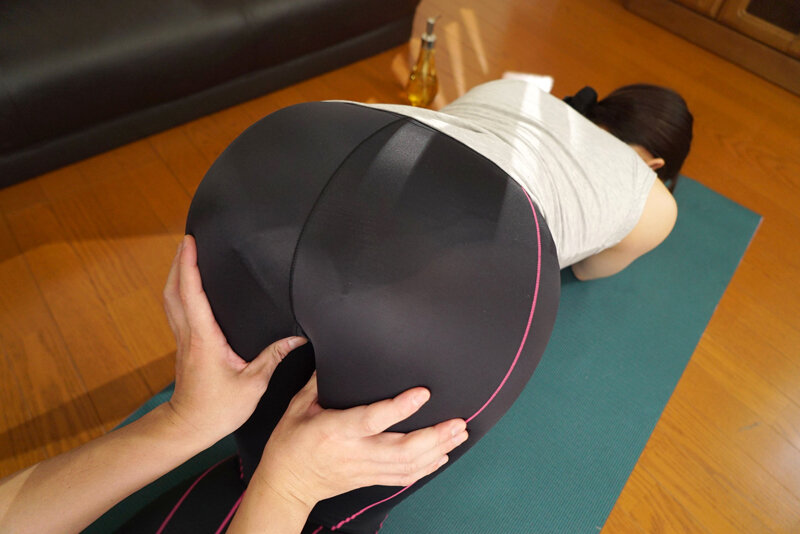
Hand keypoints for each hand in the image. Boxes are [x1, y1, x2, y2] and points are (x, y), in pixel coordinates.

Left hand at [162, 235, 306, 445]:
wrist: (188, 427)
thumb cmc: (217, 409)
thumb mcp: (253, 384)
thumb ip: (273, 357)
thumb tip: (297, 338)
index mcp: (204, 338)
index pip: (192, 294)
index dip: (189, 265)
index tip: (190, 243)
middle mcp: (189, 334)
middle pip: (174, 290)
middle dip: (178, 262)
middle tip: (187, 241)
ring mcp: (183, 340)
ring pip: (171, 300)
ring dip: (176, 275)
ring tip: (186, 256)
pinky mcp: (184, 346)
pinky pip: (176, 311)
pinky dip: (179, 292)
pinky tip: (190, 289)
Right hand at [255, 374, 468, 508]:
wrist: (286, 483)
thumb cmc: (290, 443)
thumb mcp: (297, 407)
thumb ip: (319, 383)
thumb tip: (334, 356)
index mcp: (336, 430)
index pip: (372, 419)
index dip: (399, 407)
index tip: (423, 393)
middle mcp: (355, 452)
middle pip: (401, 449)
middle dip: (434, 436)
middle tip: (457, 421)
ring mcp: (365, 469)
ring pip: (408, 465)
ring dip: (437, 450)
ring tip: (458, 434)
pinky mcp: (369, 479)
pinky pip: (403, 477)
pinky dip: (427, 468)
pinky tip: (442, 455)